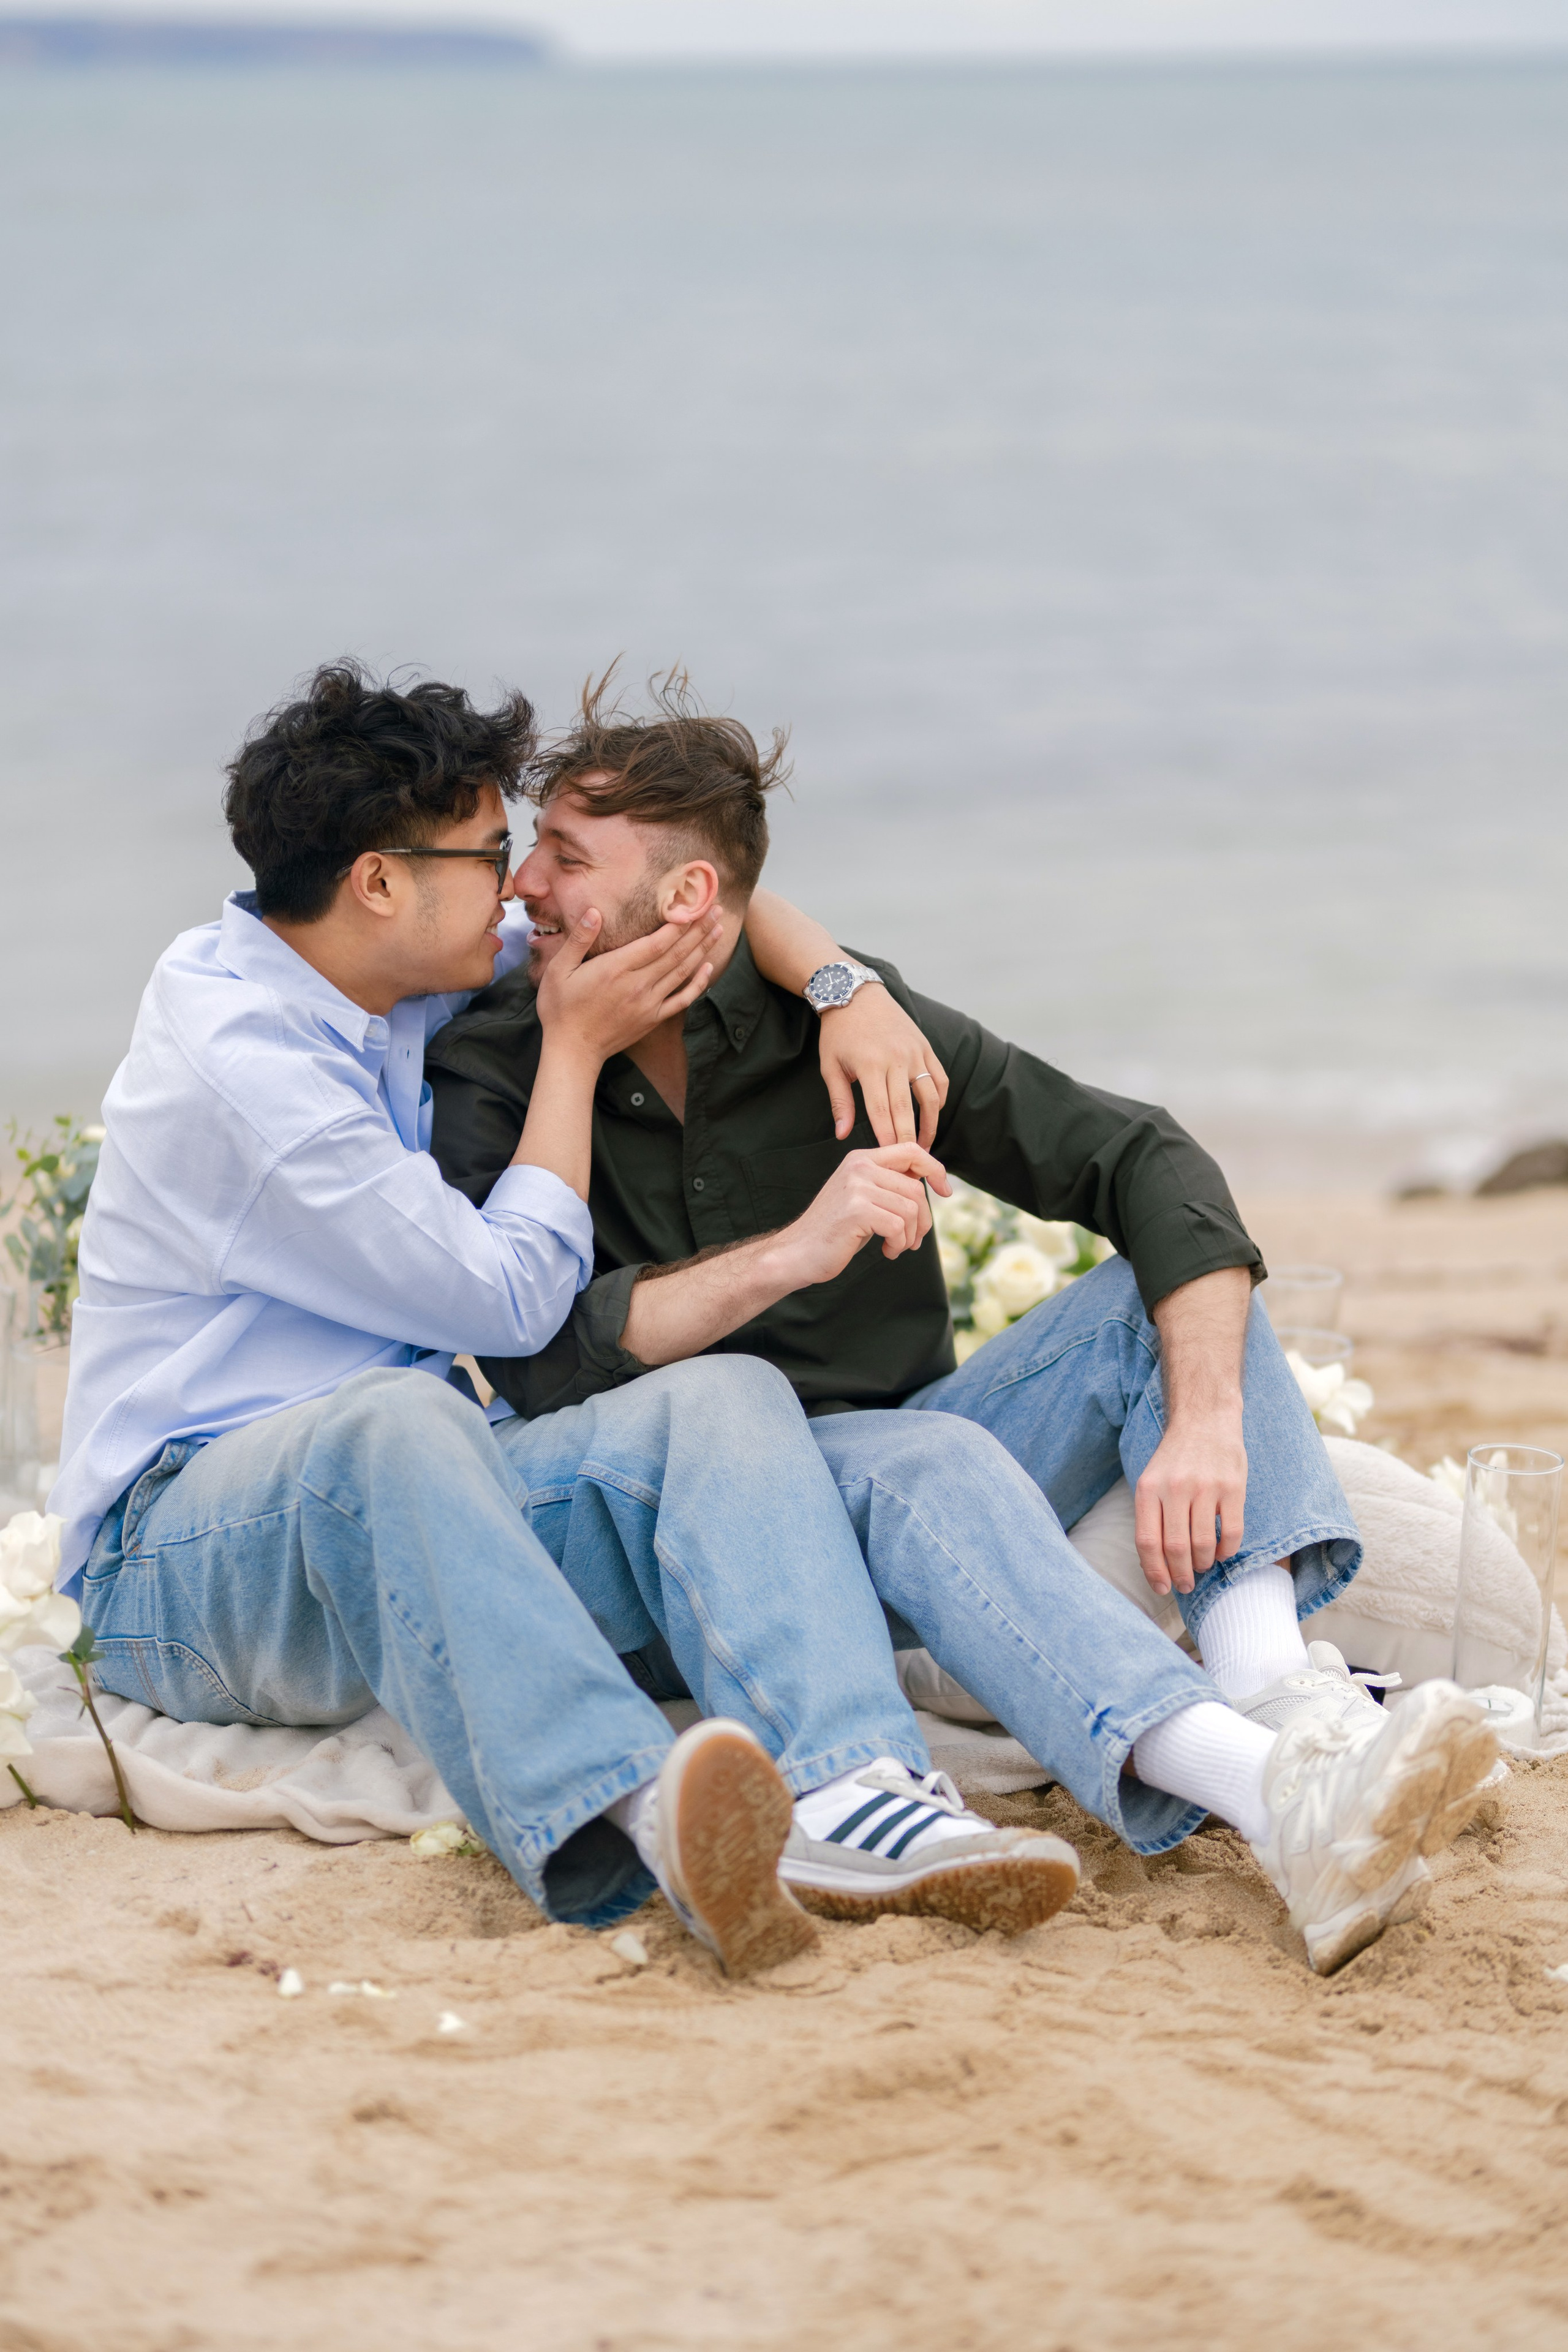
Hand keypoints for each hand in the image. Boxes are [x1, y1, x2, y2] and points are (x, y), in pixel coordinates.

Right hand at [535, 908, 720, 1061]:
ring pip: (682, 971)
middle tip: (717, 908)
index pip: (656, 942)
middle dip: (698, 928)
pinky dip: (698, 983)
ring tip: (719, 929)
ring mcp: (648, 1003)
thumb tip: (594, 912)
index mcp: (615, 969)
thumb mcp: (559, 970)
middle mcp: (637, 985)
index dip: (678, 923)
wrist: (572, 1051)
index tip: (693, 904)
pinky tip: (708, 968)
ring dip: (703, 949)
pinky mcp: (653, 1018)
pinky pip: (682, 999)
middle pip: (676, 952)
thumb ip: (579, 940)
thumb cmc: (560, 1009)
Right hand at [770, 1145, 949, 1287]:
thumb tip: (929, 1180)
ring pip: (910, 1209)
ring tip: (897, 1247)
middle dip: (923, 1219)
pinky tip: (886, 1252)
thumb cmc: (835, 1230)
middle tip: (913, 1241)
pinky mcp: (857, 1210)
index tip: (946, 1191)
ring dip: (910, 1236)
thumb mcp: (864, 1198)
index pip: (911, 1150)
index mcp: (861, 1159)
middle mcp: (859, 1166)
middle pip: (915, 1188)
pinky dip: (899, 1244)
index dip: (935, 1168)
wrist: (798, 1252)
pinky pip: (899, 1226)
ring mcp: (857, 1186)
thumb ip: (889, 1185)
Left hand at [820, 989, 948, 1148]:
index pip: (881, 1110)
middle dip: (909, 1138)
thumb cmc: (839, 1034)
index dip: (887, 1137)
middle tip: (911, 1162)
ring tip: (925, 1144)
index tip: (890, 1157)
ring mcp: (914, 1052)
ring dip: (930, 1124)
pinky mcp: (925, 1046)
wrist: (856, 994)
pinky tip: (933, 1115)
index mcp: (869, 1065)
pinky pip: (940, 1078)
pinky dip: (939, 1099)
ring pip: (930, 1096)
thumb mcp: (830, 1066)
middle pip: (906, 1108)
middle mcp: (896, 1059)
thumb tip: (843, 1135)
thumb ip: (839, 1102)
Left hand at [1134, 1409, 1247, 1597]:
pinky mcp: (1233, 1488)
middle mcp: (1175, 1488)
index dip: (1154, 1571)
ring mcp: (1205, 1487)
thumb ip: (1150, 1517)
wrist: (1205, 1419)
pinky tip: (1220, 1552)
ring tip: (1201, 1565)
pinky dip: (1226, 1551)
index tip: (1162, 1588)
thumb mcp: (1151, 1480)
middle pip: (1176, 1548)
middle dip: (1180, 1575)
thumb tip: (1153, 1565)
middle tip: (1185, 1585)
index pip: (1147, 1542)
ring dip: (1202, 1564)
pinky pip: (1231, 1533)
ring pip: (1203, 1545)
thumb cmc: (1176, 1458)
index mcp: (1148, 1488)